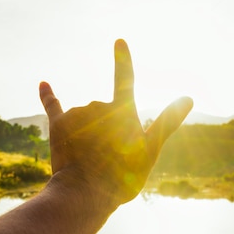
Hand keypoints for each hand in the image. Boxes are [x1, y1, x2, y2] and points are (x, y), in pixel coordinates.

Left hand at [39, 39, 192, 206]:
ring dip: (87, 134)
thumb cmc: (123, 175)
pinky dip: (48, 95)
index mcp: (122, 110)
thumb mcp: (150, 151)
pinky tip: (43, 84)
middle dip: (106, 131)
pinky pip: (52, 105)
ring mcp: (77, 114)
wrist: (84, 193)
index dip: (122, 59)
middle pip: (104, 112)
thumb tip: (189, 98)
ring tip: (90, 160)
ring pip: (84, 117)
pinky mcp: (58, 124)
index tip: (118, 40)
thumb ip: (167, 121)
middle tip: (109, 159)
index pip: (125, 78)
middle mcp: (98, 105)